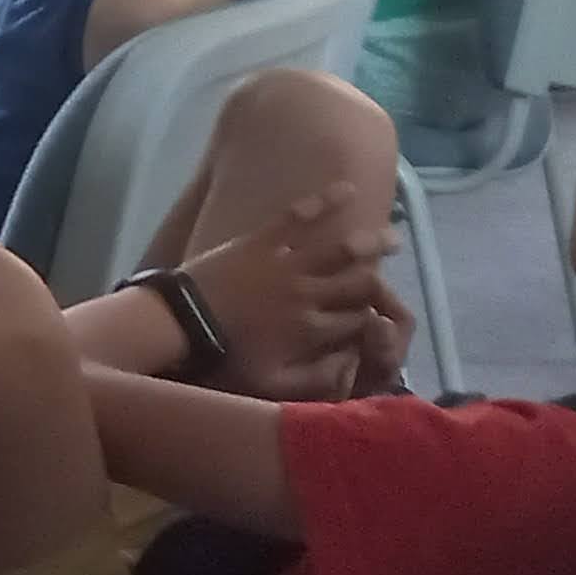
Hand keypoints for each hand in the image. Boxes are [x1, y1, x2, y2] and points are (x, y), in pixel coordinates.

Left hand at [178, 185, 406, 399]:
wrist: (179, 323)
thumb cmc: (223, 357)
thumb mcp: (272, 385)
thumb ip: (314, 380)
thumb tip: (349, 368)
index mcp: (312, 330)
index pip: (360, 322)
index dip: (377, 320)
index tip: (383, 316)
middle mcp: (308, 295)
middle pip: (360, 285)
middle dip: (382, 280)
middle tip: (396, 277)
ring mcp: (286, 264)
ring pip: (341, 249)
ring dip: (370, 242)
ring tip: (393, 235)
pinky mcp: (262, 240)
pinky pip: (298, 216)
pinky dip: (324, 201)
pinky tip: (347, 189)